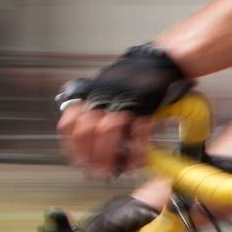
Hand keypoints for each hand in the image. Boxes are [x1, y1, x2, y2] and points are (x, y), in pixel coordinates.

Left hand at [57, 45, 191, 175]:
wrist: (162, 59)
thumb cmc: (137, 76)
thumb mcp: (108, 88)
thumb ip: (97, 107)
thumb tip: (90, 137)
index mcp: (91, 94)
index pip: (69, 123)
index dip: (72, 147)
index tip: (79, 162)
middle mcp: (103, 96)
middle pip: (84, 130)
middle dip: (89, 156)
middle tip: (98, 171)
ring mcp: (123, 99)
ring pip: (106, 130)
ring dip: (109, 154)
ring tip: (117, 169)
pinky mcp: (144, 103)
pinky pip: (137, 129)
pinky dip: (137, 147)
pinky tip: (138, 159)